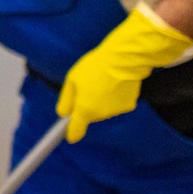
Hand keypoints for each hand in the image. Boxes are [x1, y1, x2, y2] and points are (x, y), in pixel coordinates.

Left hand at [57, 4, 192, 141]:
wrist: (124, 59)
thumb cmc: (95, 66)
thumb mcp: (72, 80)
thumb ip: (66, 100)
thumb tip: (63, 114)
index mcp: (85, 110)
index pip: (76, 131)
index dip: (71, 133)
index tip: (69, 135)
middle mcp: (101, 115)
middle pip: (90, 116)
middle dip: (87, 106)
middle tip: (88, 86)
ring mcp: (116, 111)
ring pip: (104, 110)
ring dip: (101, 101)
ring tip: (104, 80)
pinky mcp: (129, 105)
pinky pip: (117, 104)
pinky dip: (115, 97)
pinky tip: (116, 82)